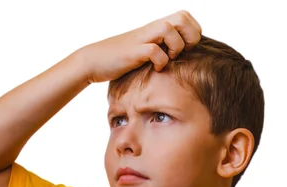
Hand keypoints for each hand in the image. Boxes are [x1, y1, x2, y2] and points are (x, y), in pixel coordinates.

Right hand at [79, 10, 201, 83]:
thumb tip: (179, 59)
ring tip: (169, 59)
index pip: (185, 17)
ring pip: (170, 29)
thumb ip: (160, 49)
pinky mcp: (134, 51)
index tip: (186, 49)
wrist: (93, 62)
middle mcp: (151, 29)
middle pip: (183, 17)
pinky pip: (155, 51)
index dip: (192, 31)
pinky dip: (160, 61)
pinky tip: (156, 69)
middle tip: (181, 52)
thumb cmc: (120, 60)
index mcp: (156, 28)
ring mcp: (142, 39)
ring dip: (175, 47)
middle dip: (189, 36)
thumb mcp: (144, 51)